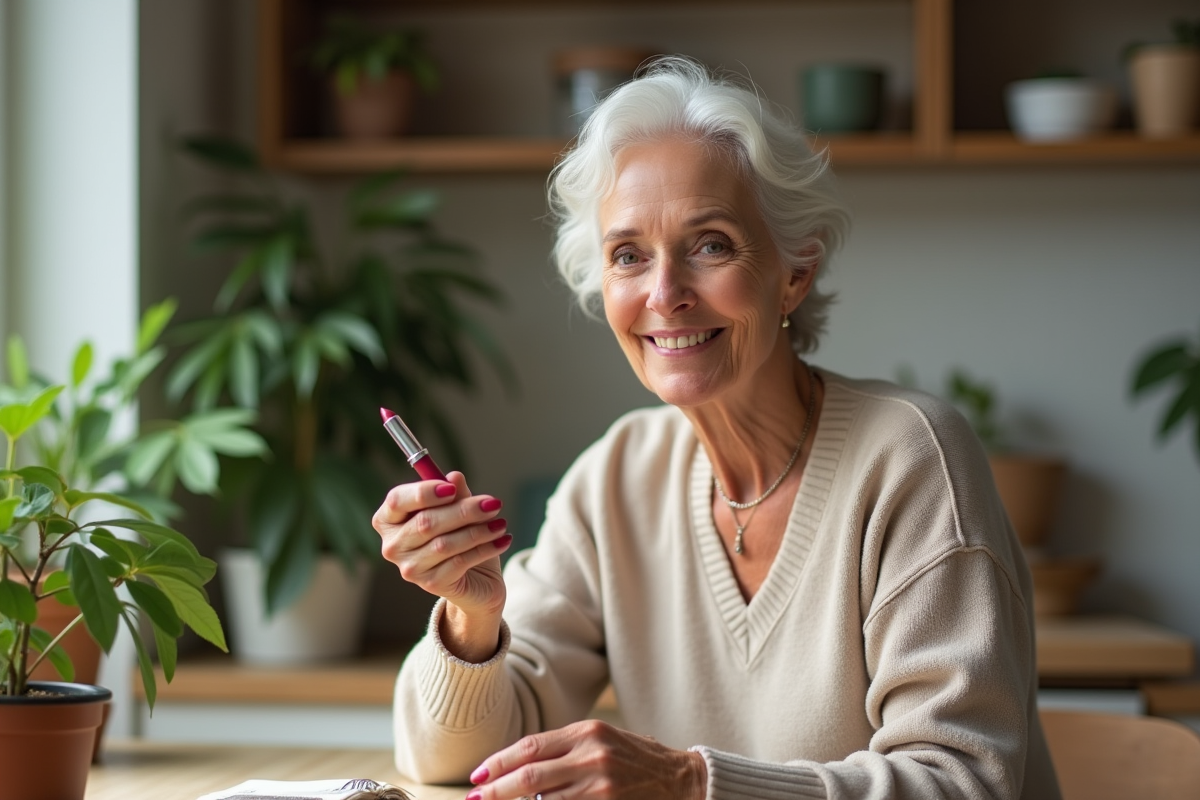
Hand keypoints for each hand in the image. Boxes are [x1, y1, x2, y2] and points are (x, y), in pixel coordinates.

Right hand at [373, 471, 510, 659]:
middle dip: (463, 510)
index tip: (451, 488)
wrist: (476, 580)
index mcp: (390, 520)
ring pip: (445, 543)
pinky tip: (502, 540)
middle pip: (425, 522)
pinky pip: (460, 561)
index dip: (423, 492)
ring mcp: (410, 568)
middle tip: (493, 504)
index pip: (397, 501)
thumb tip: (454, 476)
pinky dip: (485, 548)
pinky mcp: (431, 584)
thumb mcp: (459, 511)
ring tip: (501, 523)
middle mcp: (393, 546)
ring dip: (478, 530)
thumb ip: (454, 493)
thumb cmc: (460, 538)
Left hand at [466, 719, 706, 799]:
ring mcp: (601, 785)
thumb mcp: (602, 740)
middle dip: (496, 791)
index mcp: (587, 731)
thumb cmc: (637, 760)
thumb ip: (565, 748)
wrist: (683, 780)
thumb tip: (520, 765)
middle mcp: (592, 755)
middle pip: (529, 776)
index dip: (499, 763)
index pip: (530, 747)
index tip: (478, 777)